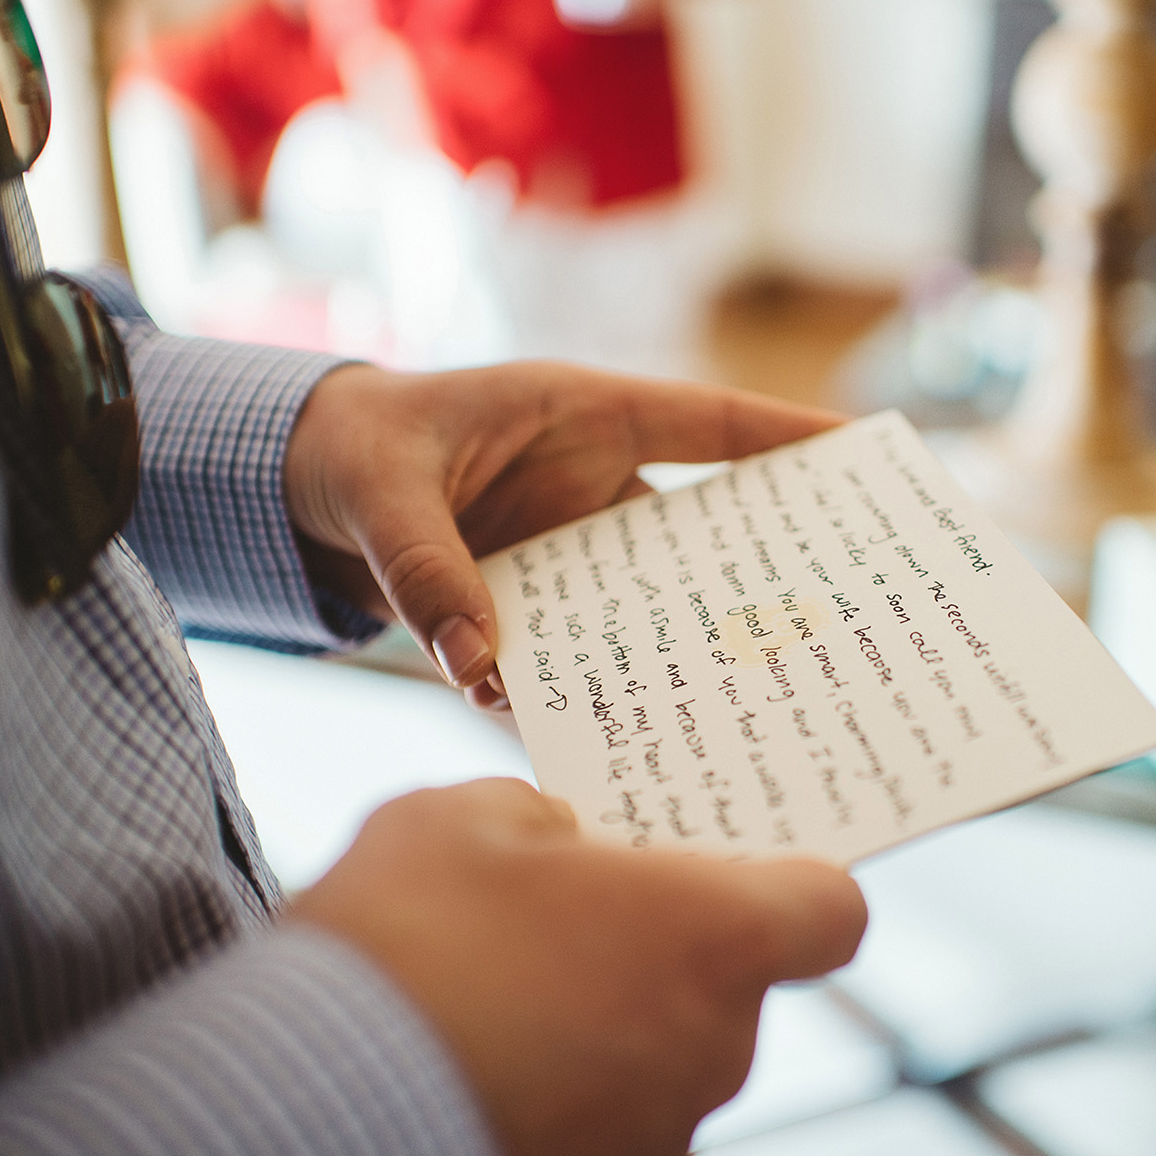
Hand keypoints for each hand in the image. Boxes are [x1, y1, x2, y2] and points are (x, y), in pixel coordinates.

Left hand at [283, 361, 841, 707]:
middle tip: (838, 616)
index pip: (705, 423)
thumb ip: (425, 569)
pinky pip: (586, 655)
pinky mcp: (535, 610)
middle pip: (702, 531)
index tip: (866, 454)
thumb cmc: (348, 447)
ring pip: (652, 606)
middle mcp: (592, 487)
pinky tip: (630, 741)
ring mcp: (569, 553)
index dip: (787, 438)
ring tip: (751, 702)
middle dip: (766, 572)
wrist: (290, 493)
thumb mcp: (379, 488)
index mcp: (580, 414)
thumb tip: (479, 666)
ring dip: (688, 649)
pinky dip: (603, 693)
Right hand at [287, 780, 866, 1155]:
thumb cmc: (404, 942)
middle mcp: (713, 1050)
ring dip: (604, 1029)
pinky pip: (604, 1134)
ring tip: (490, 1001)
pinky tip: (472, 1073)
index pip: (833, 912)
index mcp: (713, 938)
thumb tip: (557, 841)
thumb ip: (538, 817)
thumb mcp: (460, 818)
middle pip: (728, 988)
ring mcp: (659, 1143)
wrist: (306, 1118)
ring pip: (661, 1062)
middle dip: (658, 951)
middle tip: (559, 919)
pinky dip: (560, 1103)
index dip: (795, 887)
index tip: (733, 871)